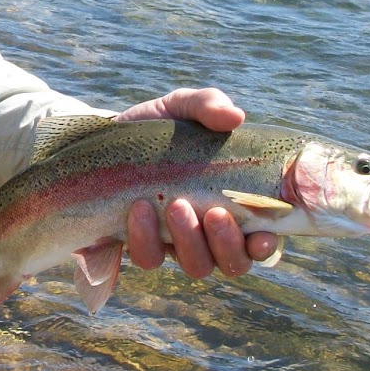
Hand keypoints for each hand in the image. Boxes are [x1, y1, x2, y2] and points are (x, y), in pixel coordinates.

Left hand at [115, 87, 280, 278]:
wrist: (104, 140)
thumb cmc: (157, 128)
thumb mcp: (181, 107)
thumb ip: (208, 105)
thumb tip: (235, 116)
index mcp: (232, 204)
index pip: (260, 240)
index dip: (265, 245)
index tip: (262, 235)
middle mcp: (209, 233)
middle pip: (233, 262)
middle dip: (227, 243)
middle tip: (213, 213)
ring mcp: (176, 244)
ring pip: (196, 265)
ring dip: (190, 241)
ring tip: (176, 206)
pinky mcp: (141, 246)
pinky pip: (150, 258)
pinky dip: (146, 239)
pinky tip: (140, 210)